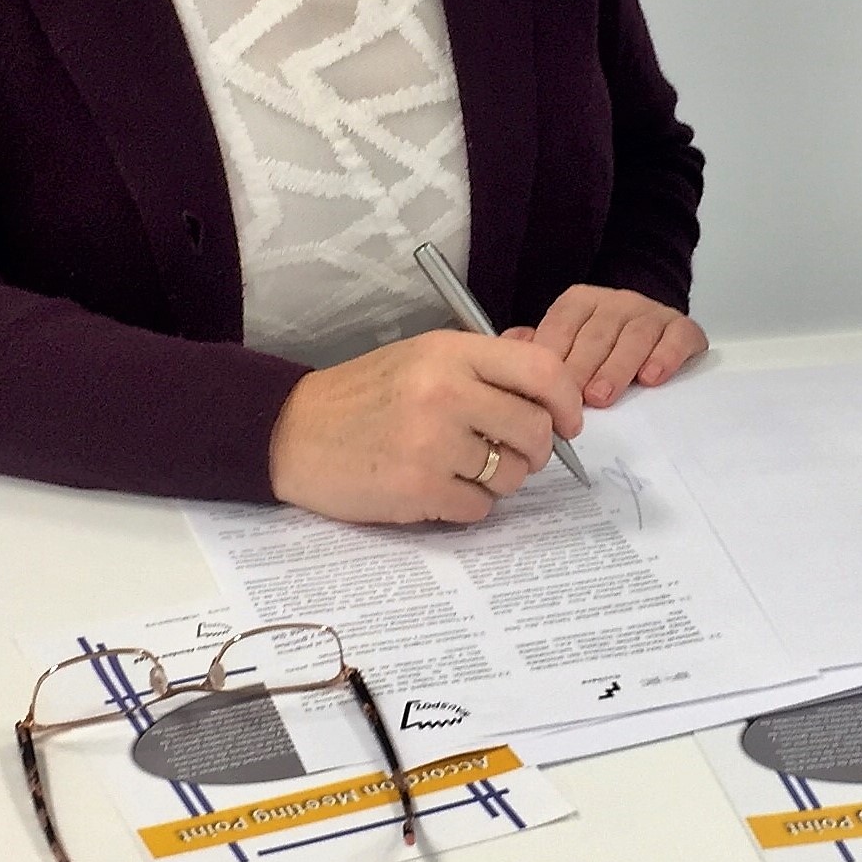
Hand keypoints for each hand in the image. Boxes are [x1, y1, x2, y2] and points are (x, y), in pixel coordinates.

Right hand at [268, 329, 582, 524]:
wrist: (293, 432)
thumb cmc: (366, 395)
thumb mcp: (424, 358)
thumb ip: (485, 369)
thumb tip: (554, 392)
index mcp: (452, 352)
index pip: (542, 370)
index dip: (567, 400)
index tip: (568, 422)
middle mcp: (445, 392)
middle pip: (535, 430)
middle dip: (535, 450)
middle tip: (512, 453)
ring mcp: (431, 443)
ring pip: (512, 475)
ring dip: (498, 480)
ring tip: (461, 468)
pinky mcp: (416, 489)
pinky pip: (479, 508)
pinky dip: (467, 505)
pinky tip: (438, 489)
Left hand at [509, 285, 706, 407]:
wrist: (654, 331)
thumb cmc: (601, 346)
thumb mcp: (565, 342)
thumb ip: (536, 346)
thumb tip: (505, 345)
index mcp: (581, 302)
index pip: (562, 324)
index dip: (553, 356)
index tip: (544, 387)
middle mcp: (617, 302)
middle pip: (597, 333)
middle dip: (583, 367)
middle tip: (574, 400)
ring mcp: (651, 313)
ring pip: (635, 335)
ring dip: (617, 367)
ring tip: (603, 396)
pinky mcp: (682, 327)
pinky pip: (676, 337)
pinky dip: (665, 356)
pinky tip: (652, 377)